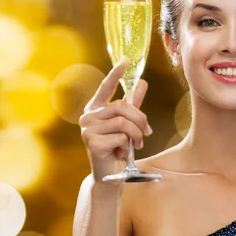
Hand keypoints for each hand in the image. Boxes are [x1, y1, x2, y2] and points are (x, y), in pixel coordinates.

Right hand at [78, 57, 152, 185]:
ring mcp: (88, 129)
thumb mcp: (127, 125)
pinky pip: (120, 138)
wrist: (108, 175)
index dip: (116, 74)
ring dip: (136, 135)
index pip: (106, 87)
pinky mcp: (92, 142)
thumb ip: (132, 105)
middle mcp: (88, 116)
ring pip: (123, 123)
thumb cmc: (116, 148)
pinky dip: (127, 147)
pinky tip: (121, 154)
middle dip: (140, 120)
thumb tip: (141, 83)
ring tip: (136, 145)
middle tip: (147, 132)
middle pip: (121, 107)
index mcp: (96, 109)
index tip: (125, 60)